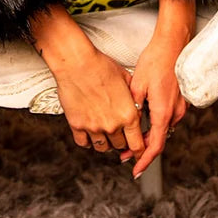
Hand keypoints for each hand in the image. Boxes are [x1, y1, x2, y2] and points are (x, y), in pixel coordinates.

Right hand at [29, 6, 142, 158]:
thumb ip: (133, 97)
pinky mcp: (77, 125)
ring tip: (105, 135)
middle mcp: (112, 125)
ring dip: (106, 144)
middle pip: (120, 146)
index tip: (139, 153)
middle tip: (120, 136)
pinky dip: (88, 141)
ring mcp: (94, 127)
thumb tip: (136, 105)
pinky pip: (83, 143)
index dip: (140, 151)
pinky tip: (90, 134)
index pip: (138, 144)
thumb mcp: (126, 79)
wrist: (77, 63)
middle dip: (122, 142)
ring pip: (102, 148)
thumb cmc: (101, 66)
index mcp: (128, 115)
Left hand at [127, 30, 189, 178]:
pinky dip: (156, 125)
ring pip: (163, 130)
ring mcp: (180, 107)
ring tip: (131, 139)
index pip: (155, 146)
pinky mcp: (180, 101)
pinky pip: (168, 119)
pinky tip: (143, 121)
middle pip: (159, 140)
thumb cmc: (157, 61)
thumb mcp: (137, 85)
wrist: (174, 45)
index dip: (144, 161)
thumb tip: (127, 124)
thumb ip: (133, 108)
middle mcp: (175, 113)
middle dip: (142, 150)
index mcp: (163, 112)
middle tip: (125, 155)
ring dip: (149, 137)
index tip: (135, 170)